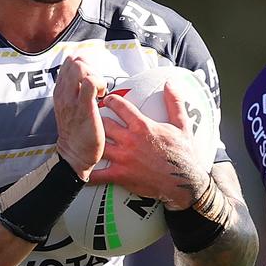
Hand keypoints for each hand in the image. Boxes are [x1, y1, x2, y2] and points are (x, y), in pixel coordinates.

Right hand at [53, 55, 106, 180]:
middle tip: (97, 84)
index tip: (92, 76)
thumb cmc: (77, 132)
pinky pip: (91, 82)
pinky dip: (99, 84)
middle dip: (91, 67)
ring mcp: (71, 100)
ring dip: (95, 74)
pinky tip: (102, 95)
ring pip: (80, 68)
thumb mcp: (70, 107)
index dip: (83, 63)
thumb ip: (74, 91)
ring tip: (99, 90)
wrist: (75, 154)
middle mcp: (62, 93)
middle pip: (74, 62)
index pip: (68, 62)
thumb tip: (86, 76)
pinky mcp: (84, 107)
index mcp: (59, 91)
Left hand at [90, 81, 209, 209]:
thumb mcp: (182, 125)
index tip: (106, 100)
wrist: (184, 182)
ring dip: (91, 142)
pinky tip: (81, 169)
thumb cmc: (183, 154)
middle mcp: (130, 140)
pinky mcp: (121, 175)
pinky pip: (98, 174)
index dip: (110, 101)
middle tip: (92, 119)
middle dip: (96, 120)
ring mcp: (124, 158)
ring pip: (97, 145)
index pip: (119, 106)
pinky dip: (88, 172)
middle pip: (103, 124)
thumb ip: (174, 102)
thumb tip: (170, 83)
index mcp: (142, 126)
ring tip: (85, 140)